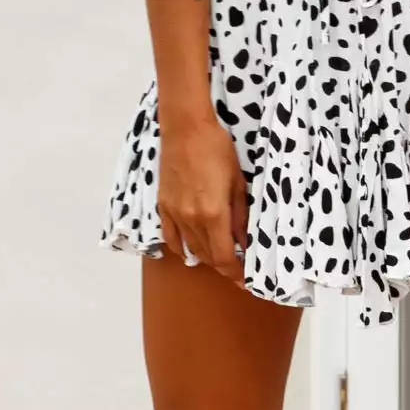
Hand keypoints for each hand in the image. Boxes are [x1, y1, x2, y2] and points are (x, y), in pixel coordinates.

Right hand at [157, 108, 249, 288]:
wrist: (186, 128)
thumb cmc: (217, 150)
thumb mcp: (238, 184)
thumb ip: (240, 218)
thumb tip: (245, 243)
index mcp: (213, 215)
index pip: (225, 258)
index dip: (236, 274)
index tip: (247, 281)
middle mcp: (191, 220)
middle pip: (208, 257)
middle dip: (225, 266)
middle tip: (239, 267)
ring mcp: (174, 214)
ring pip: (191, 249)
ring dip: (207, 257)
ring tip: (220, 255)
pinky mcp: (163, 206)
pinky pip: (171, 237)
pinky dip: (183, 247)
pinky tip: (192, 248)